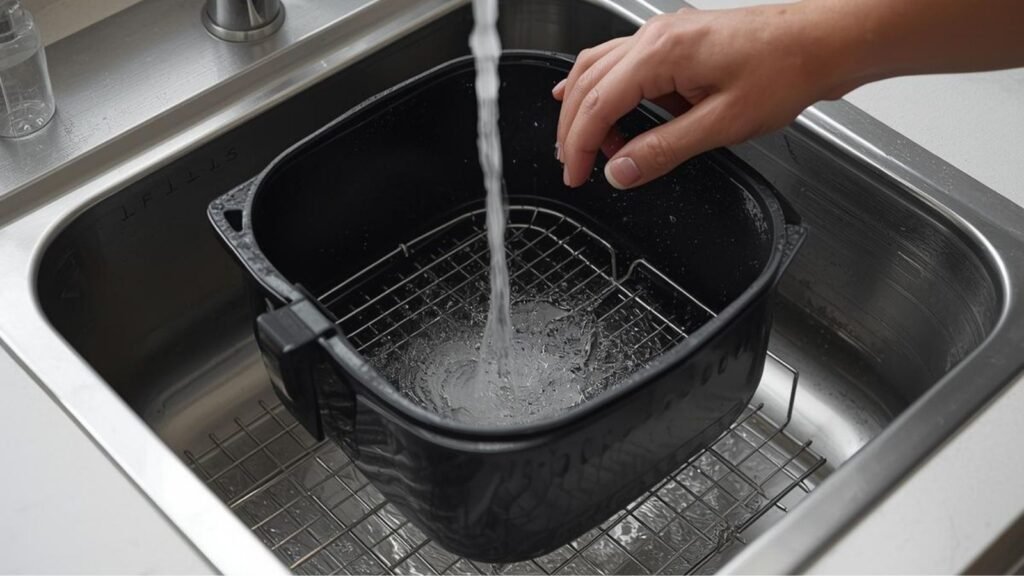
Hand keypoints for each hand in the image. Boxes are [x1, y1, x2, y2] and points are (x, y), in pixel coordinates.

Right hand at [553, 4, 843, 189]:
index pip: (597, 104)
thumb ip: (664, 150)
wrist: (824, 42)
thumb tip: (621, 171)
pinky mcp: (678, 40)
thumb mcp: (722, 124)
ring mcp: (665, 34)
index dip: (579, 145)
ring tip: (584, 144)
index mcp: (661, 53)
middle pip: (589, 83)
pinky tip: (599, 100)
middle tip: (574, 166)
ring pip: (600, 67)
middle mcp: (656, 36)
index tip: (576, 175)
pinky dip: (604, 86)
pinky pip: (622, 61)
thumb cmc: (785, 71)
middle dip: (574, 128)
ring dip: (586, 106)